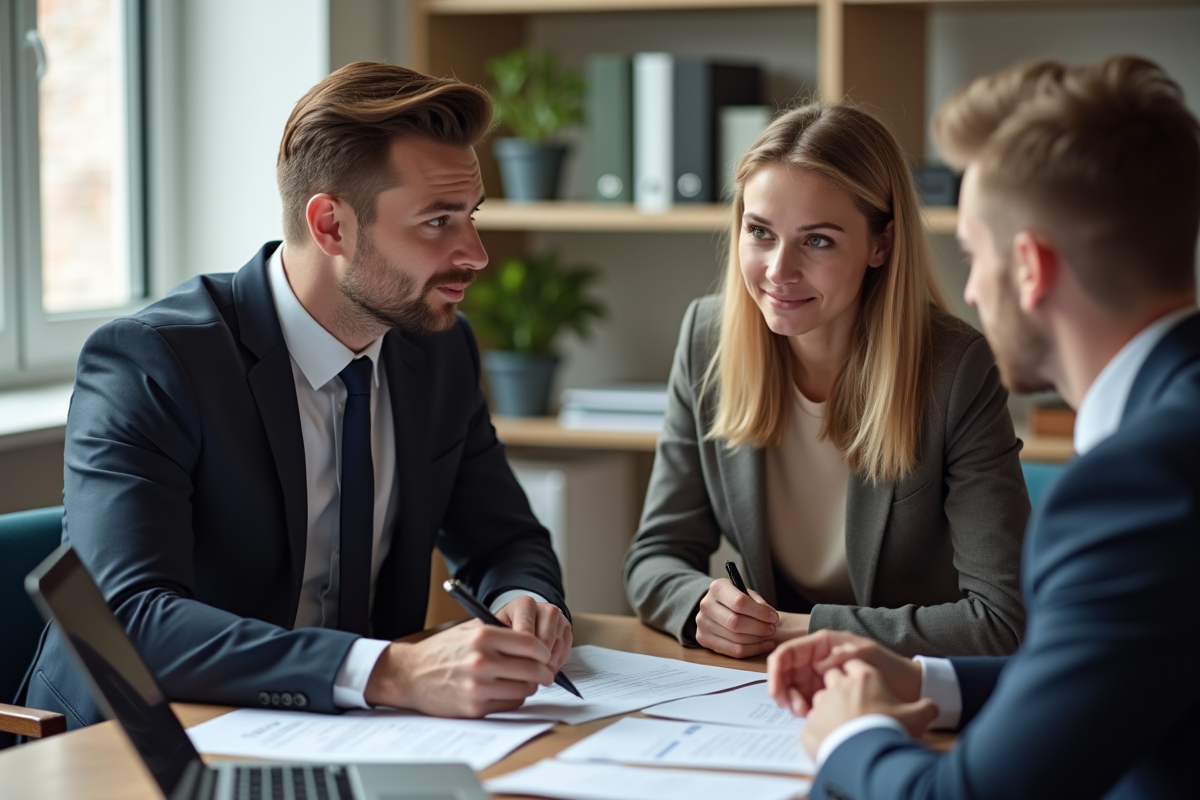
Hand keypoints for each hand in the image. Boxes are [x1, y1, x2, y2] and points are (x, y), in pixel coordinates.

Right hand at [364, 619, 553, 716]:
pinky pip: (509, 704)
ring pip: (524, 689)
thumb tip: (535, 642)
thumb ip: (501, 632)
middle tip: (545, 672)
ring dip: (529, 686)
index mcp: (482, 637)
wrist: (409, 674)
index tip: (545, 654)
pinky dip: (513, 698)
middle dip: (543, 672)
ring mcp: (478, 686)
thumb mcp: (469, 630)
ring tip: (522, 680)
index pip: (530, 644)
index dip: (544, 651)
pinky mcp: (474, 707)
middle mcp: (481, 661)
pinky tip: (505, 690)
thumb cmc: (441, 651)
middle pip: (532, 669)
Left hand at [494, 595, 572, 672]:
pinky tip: (546, 666)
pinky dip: (558, 661)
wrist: (516, 623)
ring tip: (536, 672)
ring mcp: (557, 617)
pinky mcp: (566, 626)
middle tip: (528, 676)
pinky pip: (567, 647)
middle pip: (545, 640)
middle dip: (538, 661)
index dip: (522, 656)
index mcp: (522, 605)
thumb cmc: (504, 631)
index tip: (517, 670)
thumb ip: (502, 644)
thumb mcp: (497, 634)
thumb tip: (510, 663)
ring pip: (558, 645)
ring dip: (549, 663)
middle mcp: (542, 607)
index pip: (526, 634)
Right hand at [695, 579, 779, 657]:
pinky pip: (733, 651)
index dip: (760, 612)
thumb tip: (770, 617)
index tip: (774, 617)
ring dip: (757, 640)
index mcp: (717, 588)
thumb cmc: (734, 599)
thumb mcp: (746, 593)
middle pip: (736, 622)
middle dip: (759, 628)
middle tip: (772, 629)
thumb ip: (757, 603)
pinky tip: (763, 645)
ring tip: (768, 637)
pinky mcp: (704, 639)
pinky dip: (752, 650)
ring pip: (736, 639)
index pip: (739, 602)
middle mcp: (706, 605)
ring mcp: (703, 624)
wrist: (715, 607)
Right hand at [767, 629, 921, 715]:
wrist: (910, 688)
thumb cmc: (890, 667)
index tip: (777, 691)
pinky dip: (803, 710)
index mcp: (822, 644)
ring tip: (805, 714)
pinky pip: (805, 701)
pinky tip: (812, 716)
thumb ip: (843, 655)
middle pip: (785, 673)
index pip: (787, 653)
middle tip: (794, 709)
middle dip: (784, 691)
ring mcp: (820, 677)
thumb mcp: (868, 655)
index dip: (776, 671)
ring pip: (793, 688)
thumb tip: (817, 663)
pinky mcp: (826, 694)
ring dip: (792, 702)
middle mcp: (817, 659)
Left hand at [800, 659, 938, 756]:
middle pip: (833, 676)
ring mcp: (822, 705)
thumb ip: (926, 708)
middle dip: (840, 686)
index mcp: (864, 678)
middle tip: (854, 705)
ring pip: (821, 699)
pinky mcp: (810, 725)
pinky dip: (821, 729)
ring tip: (844, 724)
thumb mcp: (917, 717)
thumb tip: (934, 707)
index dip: (859, 675)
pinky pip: (813, 723)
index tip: (866, 687)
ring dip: (830, 707)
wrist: (868, 755)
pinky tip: (834, 740)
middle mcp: (839, 686)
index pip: (855, 664)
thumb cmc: (891, 730)